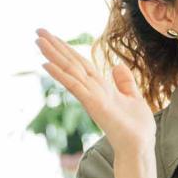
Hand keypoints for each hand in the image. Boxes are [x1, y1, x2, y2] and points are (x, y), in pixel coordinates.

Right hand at [34, 28, 155, 160]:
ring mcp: (90, 96)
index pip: (81, 63)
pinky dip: (61, 74)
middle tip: (38, 31)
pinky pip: (74, 86)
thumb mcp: (134, 97)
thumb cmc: (137, 127)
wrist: (139, 146)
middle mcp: (92, 89)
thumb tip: (117, 66)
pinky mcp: (93, 104)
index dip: (68, 49)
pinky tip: (46, 64)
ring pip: (70, 70)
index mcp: (101, 86)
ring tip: (38, 40)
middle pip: (71, 63)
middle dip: (56, 47)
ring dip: (54, 55)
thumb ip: (125, 82)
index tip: (53, 36)